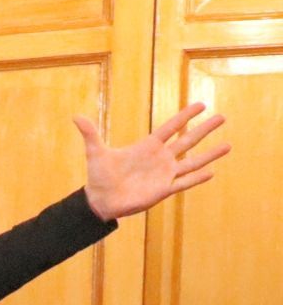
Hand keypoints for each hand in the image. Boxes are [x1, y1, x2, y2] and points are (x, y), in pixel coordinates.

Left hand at [74, 102, 228, 220]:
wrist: (100, 200)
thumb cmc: (99, 176)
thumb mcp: (96, 152)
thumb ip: (90, 134)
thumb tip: (76, 116)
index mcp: (147, 146)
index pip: (171, 127)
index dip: (185, 116)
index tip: (200, 104)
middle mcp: (160, 158)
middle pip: (187, 140)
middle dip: (204, 129)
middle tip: (222, 116)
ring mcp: (164, 174)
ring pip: (192, 162)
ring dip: (210, 154)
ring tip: (228, 144)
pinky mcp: (163, 190)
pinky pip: (184, 183)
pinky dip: (197, 178)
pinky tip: (212, 172)